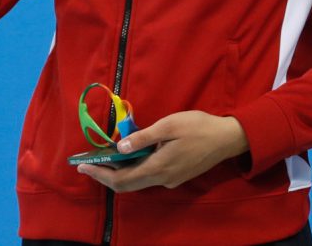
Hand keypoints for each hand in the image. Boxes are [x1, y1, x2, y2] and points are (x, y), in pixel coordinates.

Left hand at [76, 111, 248, 191]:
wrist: (228, 138)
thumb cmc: (198, 127)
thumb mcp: (169, 125)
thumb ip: (144, 137)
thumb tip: (120, 148)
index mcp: (158, 167)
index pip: (122, 180)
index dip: (100, 175)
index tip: (83, 167)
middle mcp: (162, 179)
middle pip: (127, 185)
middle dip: (105, 175)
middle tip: (87, 165)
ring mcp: (170, 180)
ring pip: (137, 182)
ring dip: (119, 173)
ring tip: (104, 159)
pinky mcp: (176, 176)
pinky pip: (148, 176)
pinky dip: (133, 170)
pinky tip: (129, 157)